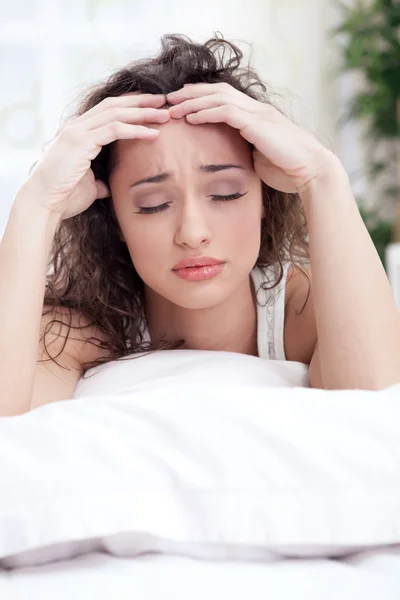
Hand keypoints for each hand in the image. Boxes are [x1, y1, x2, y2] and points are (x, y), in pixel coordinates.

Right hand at [25, 93, 169, 219]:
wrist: (44, 202)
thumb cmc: (65, 197)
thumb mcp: (89, 186)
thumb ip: (100, 181)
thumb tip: (110, 187)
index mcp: (78, 132)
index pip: (108, 110)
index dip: (131, 106)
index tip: (153, 107)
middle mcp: (77, 127)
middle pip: (115, 105)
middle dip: (141, 102)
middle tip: (164, 101)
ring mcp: (78, 131)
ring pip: (117, 113)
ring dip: (143, 113)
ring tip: (164, 115)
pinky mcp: (81, 141)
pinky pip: (114, 130)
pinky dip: (136, 130)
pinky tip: (153, 133)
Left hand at [167, 83, 336, 193]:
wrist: (311, 172)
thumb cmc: (289, 171)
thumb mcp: (261, 159)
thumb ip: (246, 152)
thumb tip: (232, 158)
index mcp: (257, 116)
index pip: (224, 98)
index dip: (201, 99)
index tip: (180, 105)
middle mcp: (257, 109)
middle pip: (217, 91)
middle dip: (190, 93)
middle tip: (168, 99)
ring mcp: (258, 114)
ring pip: (218, 97)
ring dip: (192, 101)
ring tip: (172, 107)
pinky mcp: (257, 123)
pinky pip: (225, 112)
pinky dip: (205, 112)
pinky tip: (190, 118)